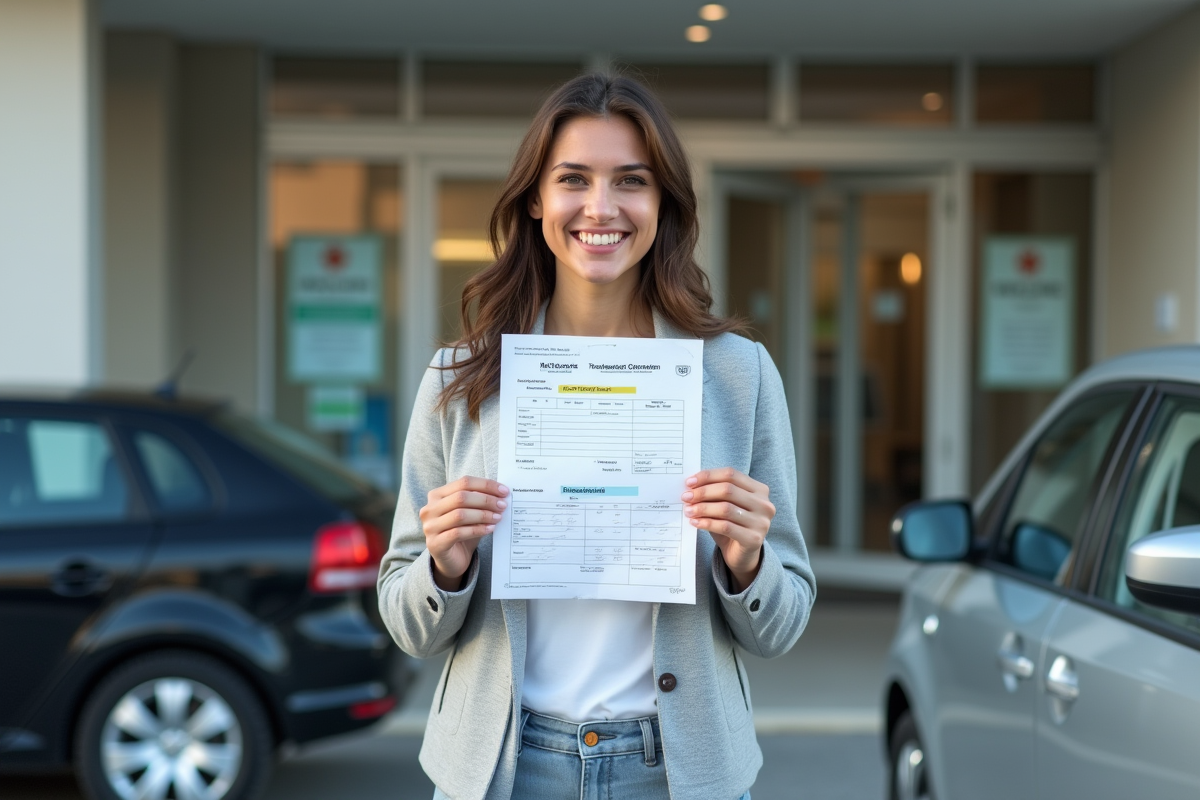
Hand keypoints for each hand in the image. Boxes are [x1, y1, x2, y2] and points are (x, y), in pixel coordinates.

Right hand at [420, 476, 508, 591]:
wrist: (451, 560)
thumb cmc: (462, 532)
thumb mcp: (470, 512)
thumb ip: (480, 501)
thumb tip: (502, 493)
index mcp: (437, 495)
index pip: (464, 482)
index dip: (486, 485)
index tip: (504, 491)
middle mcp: (429, 509)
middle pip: (461, 497)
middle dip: (486, 500)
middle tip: (503, 505)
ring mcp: (430, 527)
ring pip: (460, 515)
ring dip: (483, 515)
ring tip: (498, 517)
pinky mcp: (435, 544)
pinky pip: (459, 533)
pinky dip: (477, 530)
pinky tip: (490, 529)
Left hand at [683, 468, 774, 592]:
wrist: (742, 555)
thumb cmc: (731, 525)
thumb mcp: (725, 505)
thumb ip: (714, 493)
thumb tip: (691, 486)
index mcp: (759, 489)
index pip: (731, 474)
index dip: (708, 476)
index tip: (689, 482)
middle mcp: (764, 504)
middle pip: (728, 490)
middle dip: (703, 492)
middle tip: (686, 497)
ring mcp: (761, 522)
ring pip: (726, 509)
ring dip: (702, 508)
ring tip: (688, 511)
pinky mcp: (754, 539)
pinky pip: (725, 527)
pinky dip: (707, 523)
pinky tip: (695, 523)